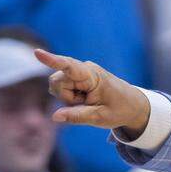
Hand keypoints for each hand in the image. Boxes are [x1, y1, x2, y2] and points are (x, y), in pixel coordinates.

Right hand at [34, 49, 150, 136]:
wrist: (133, 104)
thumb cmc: (120, 110)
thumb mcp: (100, 118)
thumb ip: (77, 116)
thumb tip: (54, 117)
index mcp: (92, 76)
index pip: (69, 66)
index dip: (52, 60)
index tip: (37, 53)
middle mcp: (83, 68)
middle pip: (56, 82)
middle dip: (66, 98)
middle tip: (87, 104)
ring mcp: (79, 71)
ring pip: (57, 86)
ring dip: (68, 99)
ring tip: (88, 102)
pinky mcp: (76, 76)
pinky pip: (62, 88)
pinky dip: (71, 98)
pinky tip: (84, 99)